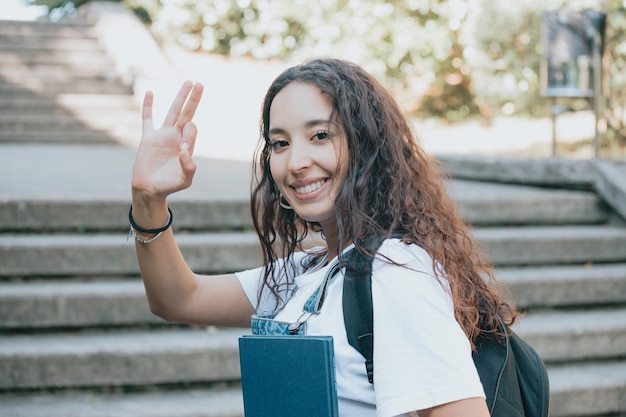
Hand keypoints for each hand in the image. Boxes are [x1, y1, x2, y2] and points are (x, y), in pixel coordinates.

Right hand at [132, 81, 203, 199]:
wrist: (150, 189)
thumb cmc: (169, 186)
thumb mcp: (184, 180)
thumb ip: (188, 167)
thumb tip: (184, 151)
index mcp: (187, 145)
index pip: (191, 130)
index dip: (189, 135)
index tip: (182, 150)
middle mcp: (176, 137)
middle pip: (187, 113)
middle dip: (193, 100)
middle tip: (200, 84)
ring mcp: (162, 135)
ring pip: (172, 112)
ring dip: (180, 97)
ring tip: (189, 83)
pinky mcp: (148, 137)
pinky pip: (148, 118)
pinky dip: (148, 106)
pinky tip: (150, 93)